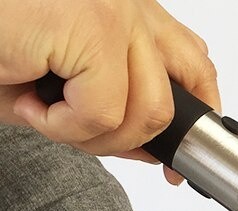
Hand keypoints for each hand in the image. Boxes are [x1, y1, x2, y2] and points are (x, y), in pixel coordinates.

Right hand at [0, 0, 219, 182]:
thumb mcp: (62, 89)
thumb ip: (115, 115)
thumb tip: (154, 152)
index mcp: (128, 10)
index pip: (194, 65)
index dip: (196, 117)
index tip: (175, 158)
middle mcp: (128, 4)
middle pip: (173, 103)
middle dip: (130, 142)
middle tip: (81, 134)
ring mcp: (113, 11)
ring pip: (146, 115)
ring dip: (92, 137)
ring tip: (46, 114)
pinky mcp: (89, 24)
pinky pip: (104, 113)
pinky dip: (64, 128)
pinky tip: (33, 104)